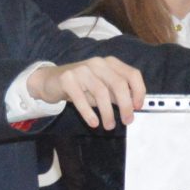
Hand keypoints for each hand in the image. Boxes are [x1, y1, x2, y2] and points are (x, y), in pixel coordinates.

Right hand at [28, 55, 147, 129]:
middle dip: (125, 105)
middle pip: (119, 84)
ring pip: (101, 92)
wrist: (50, 81)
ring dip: (108, 113)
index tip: (138, 107)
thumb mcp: (102, 87)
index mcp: (110, 63)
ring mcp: (82, 70)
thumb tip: (132, 107)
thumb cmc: (81, 86)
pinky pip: (81, 98)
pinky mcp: (67, 79)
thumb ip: (116, 94)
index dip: (139, 91)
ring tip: (109, 126)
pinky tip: (93, 123)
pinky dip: (89, 113)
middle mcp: (98, 63)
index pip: (132, 74)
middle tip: (127, 121)